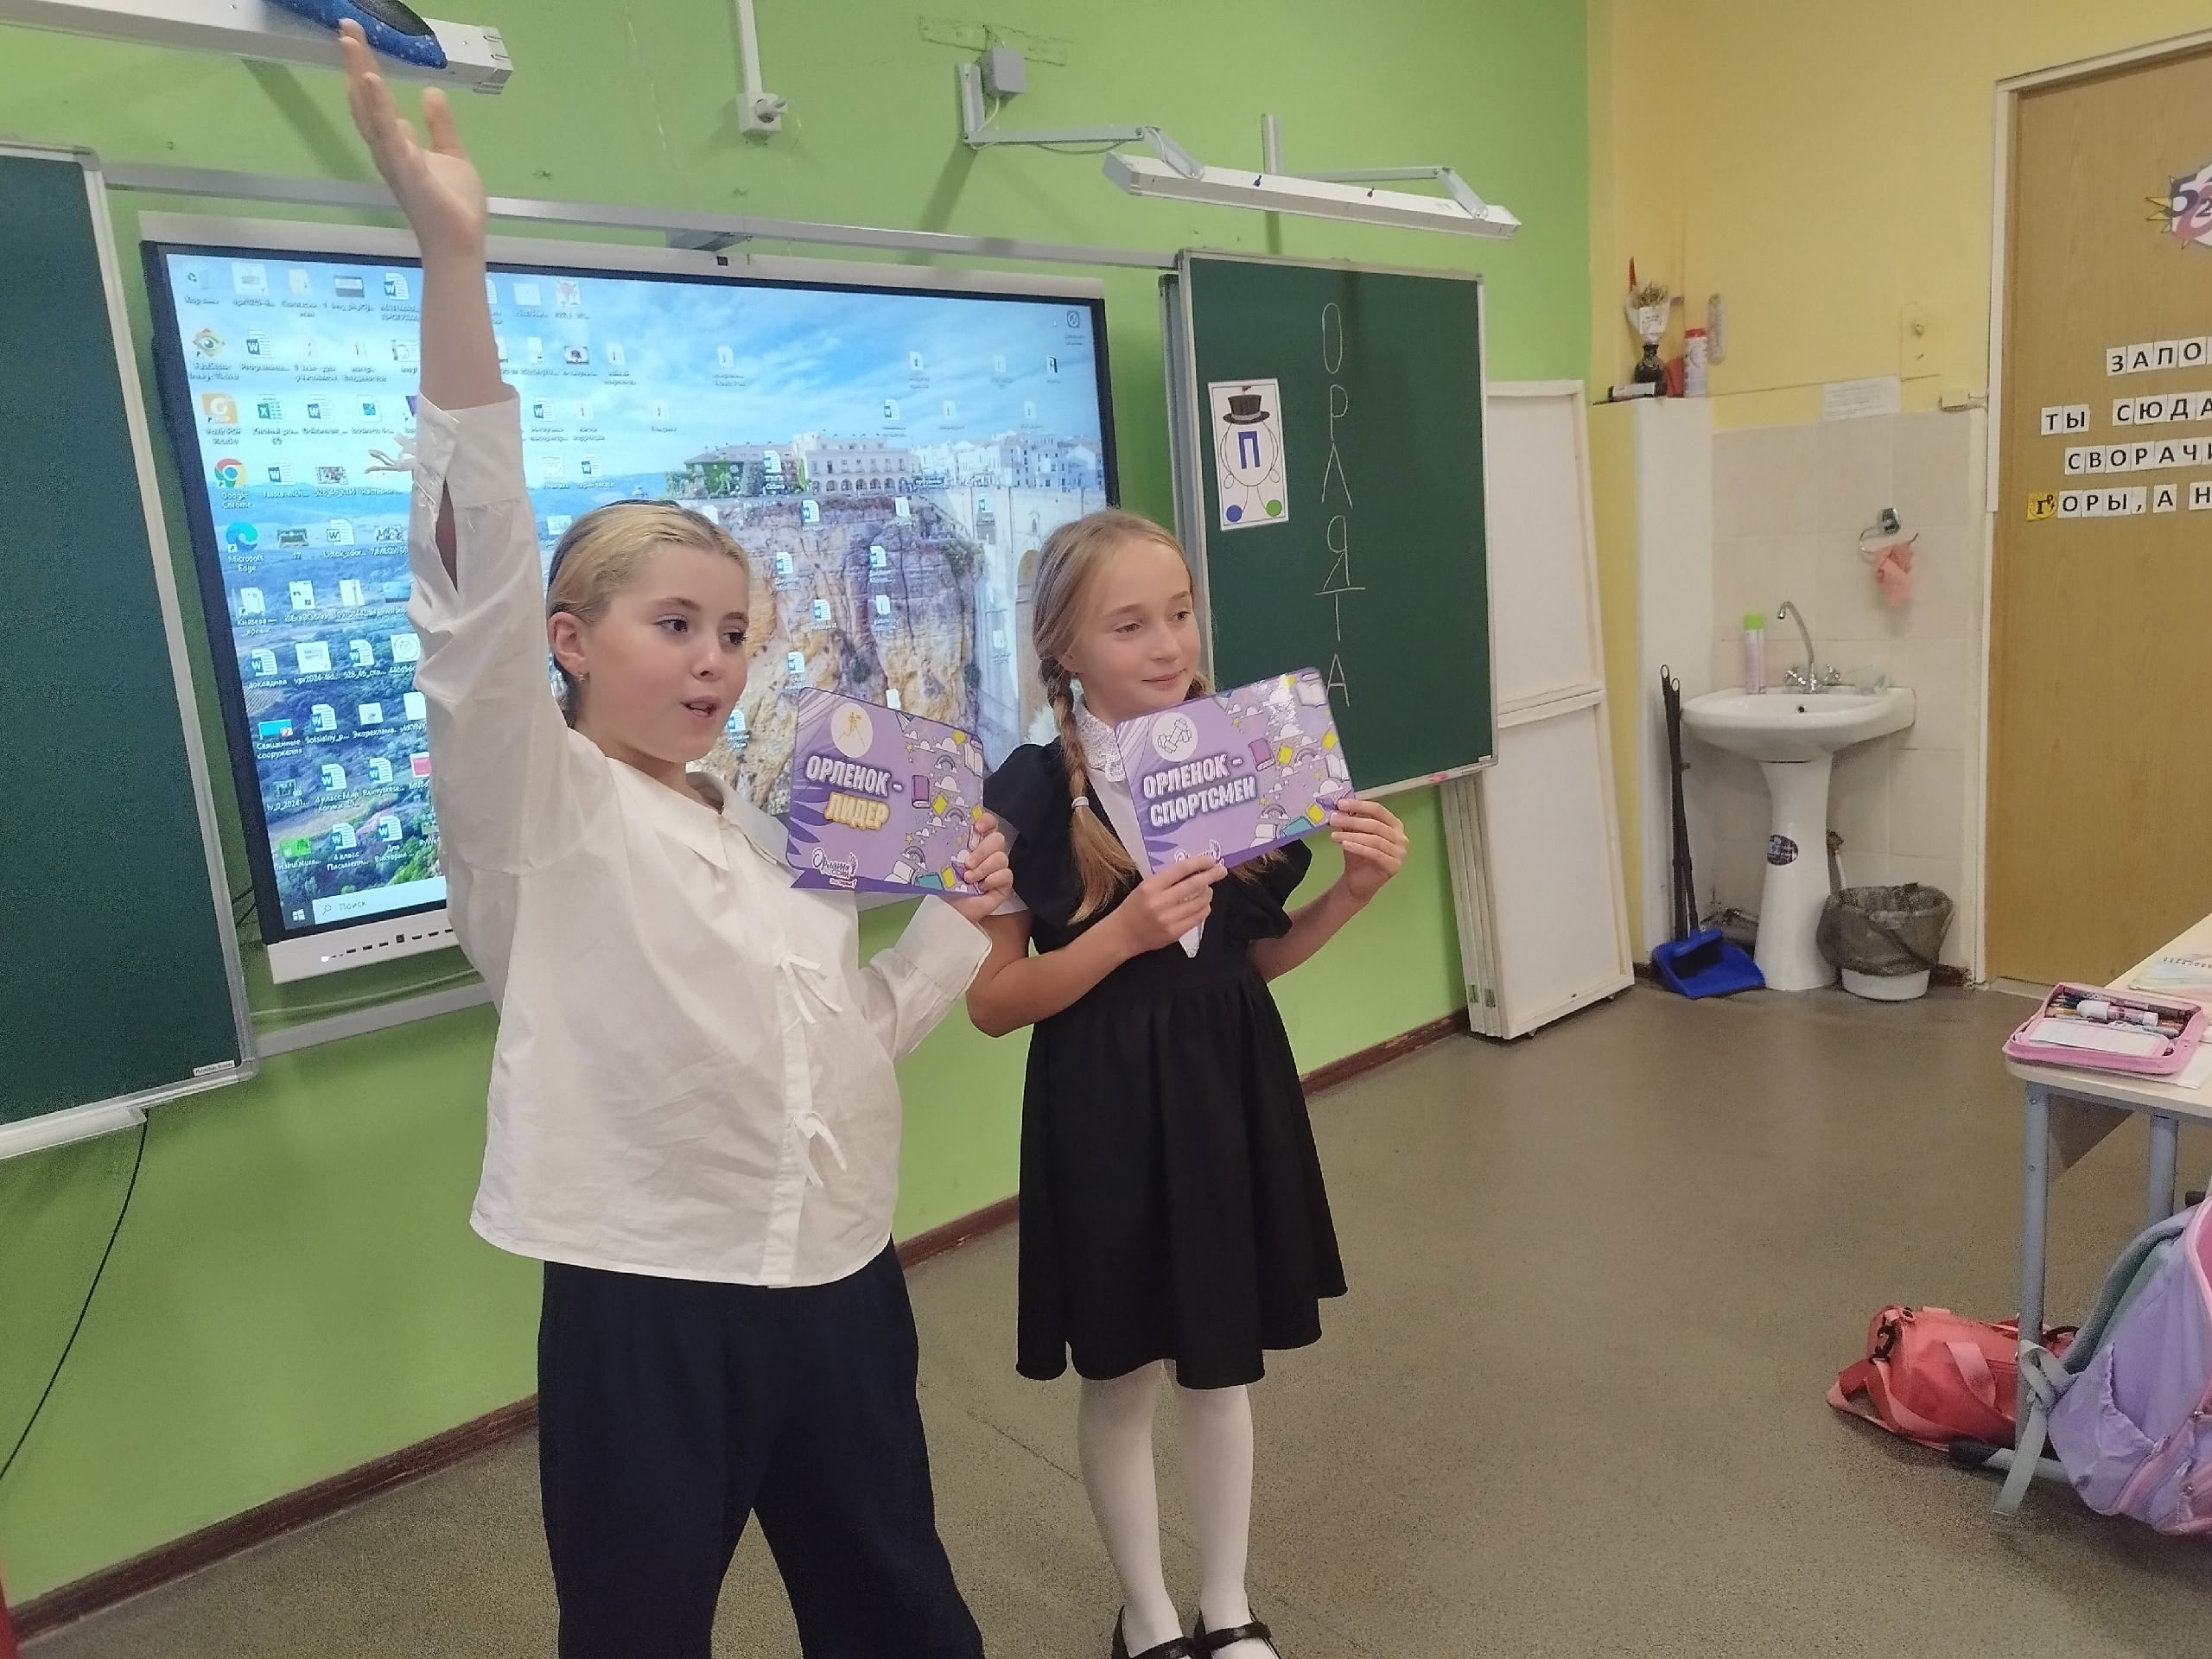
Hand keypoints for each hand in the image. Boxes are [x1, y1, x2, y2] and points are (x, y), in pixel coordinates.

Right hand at [340, 20, 487, 262]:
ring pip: (372, 111)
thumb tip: (431, 91)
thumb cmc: (454, 206)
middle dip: (356, 63)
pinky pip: (390, 134)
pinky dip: (379, 107)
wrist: (460, 242)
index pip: (377, 99)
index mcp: (397, 144)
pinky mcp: (407, 170)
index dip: (366, 68)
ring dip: (360, 75)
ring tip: (351, 43)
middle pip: (366, 99)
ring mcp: (395, 159)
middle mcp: (388, 149)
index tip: (356, 37)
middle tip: (346, 28)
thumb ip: (440, 125)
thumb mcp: (451, 155)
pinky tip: (370, 81)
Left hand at [946, 813, 1011, 924]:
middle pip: (998, 839)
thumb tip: (946, 832)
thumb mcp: (945, 861)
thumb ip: (952, 846)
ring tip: (969, 878)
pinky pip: (1006, 874)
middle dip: (982, 850)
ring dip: (983, 868)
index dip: (987, 822)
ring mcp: (998, 867)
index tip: (977, 828)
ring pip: (1002, 858)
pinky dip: (993, 879)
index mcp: (976, 842)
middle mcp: (989, 852)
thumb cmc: (947, 883)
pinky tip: (982, 887)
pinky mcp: (1004, 883)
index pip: (989, 823)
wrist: (950, 909)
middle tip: (967, 863)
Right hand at [1111, 856, 1223, 953]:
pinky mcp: (1175, 933)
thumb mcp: (1144, 887)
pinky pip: (1199, 917)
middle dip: (1212, 876)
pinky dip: (1204, 908)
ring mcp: (1168, 919)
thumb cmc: (1133, 907)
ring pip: (1200, 901)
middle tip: (1221, 870)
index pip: (1180, 869)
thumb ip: (1167, 879)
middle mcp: (1160, 902)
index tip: (1211, 859)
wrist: (1122, 935)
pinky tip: (1202, 905)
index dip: (1199, 863)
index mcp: (1150, 887)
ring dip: (1208, 893)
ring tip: (1207, 890)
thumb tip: (1194, 870)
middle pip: (1194, 885)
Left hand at [1330, 798, 1406, 903]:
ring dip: (1352, 835)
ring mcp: (1400, 852)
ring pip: (1375, 839)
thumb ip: (1350, 821)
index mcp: (1394, 824)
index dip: (1359, 805)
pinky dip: (1358, 848)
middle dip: (1352, 821)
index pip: (1378, 810)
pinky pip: (1375, 853)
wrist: (1358, 882)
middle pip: (1375, 824)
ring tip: (1334, 835)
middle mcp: (1400, 836)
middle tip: (1333, 820)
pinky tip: (1344, 845)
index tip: (1340, 804)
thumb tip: (1339, 807)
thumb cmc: (1358, 856)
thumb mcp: (1353, 834)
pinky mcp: (1394, 865)